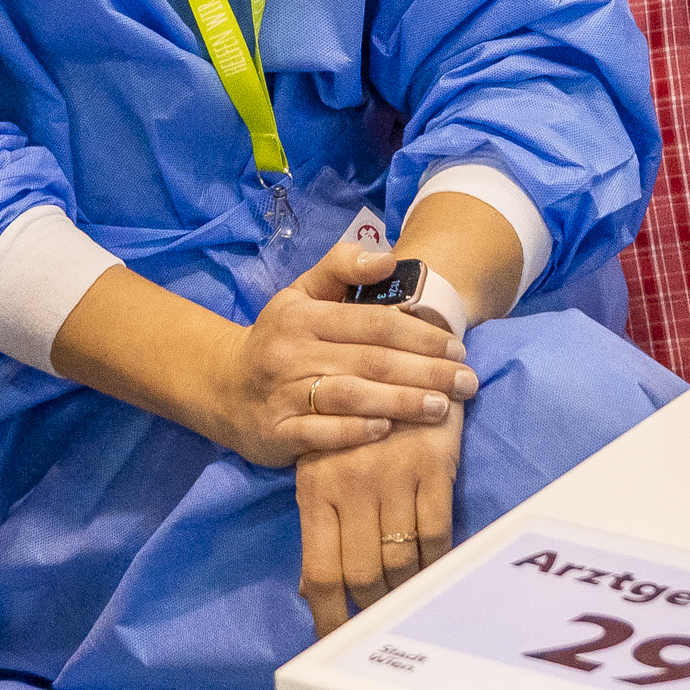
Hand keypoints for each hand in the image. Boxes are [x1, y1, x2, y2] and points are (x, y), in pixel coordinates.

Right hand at [199, 237, 477, 469]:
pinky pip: (321, 433)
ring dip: (399, 402)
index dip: (420, 334)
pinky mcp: (277, 433)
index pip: (373, 322)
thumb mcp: (300, 293)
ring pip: (350, 396)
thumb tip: (388, 256)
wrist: (221, 386)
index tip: (458, 347)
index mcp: (304, 315)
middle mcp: (292, 353)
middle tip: (467, 382)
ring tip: (441, 408)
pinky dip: (355, 432)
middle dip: (426, 371)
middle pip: (370, 361)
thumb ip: (341, 267)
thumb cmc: (278, 338)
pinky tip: (387, 431)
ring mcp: (284, 395)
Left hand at [296, 403, 461, 637]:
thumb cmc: (356, 421)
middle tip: (377, 628)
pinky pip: (436, 534)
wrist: (401, 355)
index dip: (329, 618)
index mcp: (314, 487)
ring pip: (401, 561)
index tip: (335, 642)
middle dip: (371, 611)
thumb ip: (321, 524)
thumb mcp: (323, 465)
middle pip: (362, 575)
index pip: (320, 573)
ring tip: (406, 607)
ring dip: (405, 593)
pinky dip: (437, 563)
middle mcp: (350, 483)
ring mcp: (393, 474)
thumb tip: (315, 592)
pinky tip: (435, 573)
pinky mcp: (433, 465)